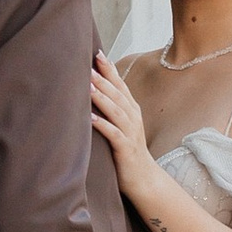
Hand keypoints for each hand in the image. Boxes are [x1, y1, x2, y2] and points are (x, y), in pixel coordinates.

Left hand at [89, 56, 154, 203]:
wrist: (144, 179)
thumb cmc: (127, 150)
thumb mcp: (121, 125)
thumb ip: (112, 108)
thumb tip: (92, 90)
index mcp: (131, 110)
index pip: (120, 84)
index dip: (110, 69)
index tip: (97, 53)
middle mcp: (132, 118)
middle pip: (117, 94)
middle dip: (103, 79)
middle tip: (87, 64)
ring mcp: (130, 133)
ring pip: (116, 111)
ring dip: (101, 98)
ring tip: (87, 86)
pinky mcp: (126, 149)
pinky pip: (114, 134)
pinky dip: (103, 125)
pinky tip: (91, 118)